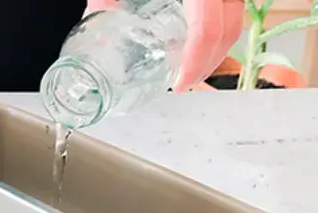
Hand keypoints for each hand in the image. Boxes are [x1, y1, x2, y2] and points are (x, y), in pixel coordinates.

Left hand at [84, 0, 243, 91]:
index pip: (208, 27)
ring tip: (191, 62)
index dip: (197, 61)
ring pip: (237, 12)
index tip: (182, 82)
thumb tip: (94, 19)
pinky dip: (219, 19)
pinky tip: (197, 31)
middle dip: (210, 60)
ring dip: (217, 42)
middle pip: (230, 27)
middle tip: (186, 81)